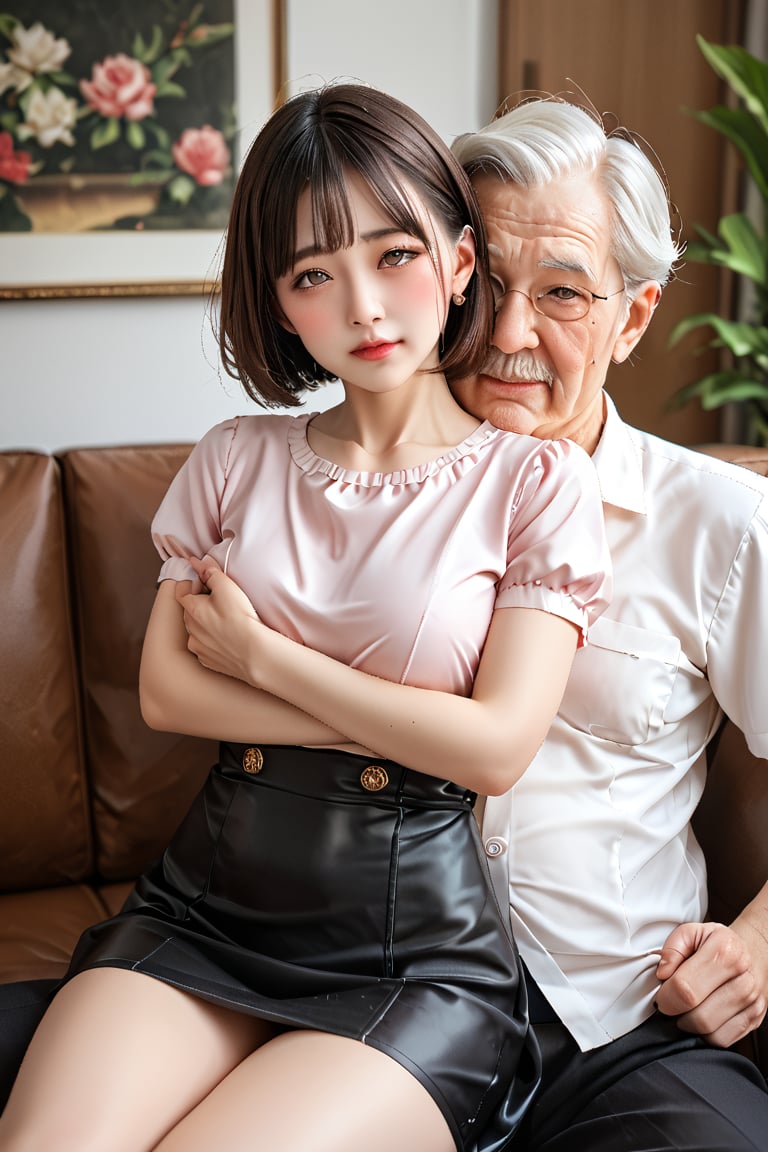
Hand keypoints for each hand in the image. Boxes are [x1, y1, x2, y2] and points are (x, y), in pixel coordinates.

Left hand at [176, 555, 261, 682]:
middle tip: (222, 602)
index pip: (181, 590)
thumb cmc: (240, 619)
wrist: (254, 653)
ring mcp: (198, 647)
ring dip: (207, 625)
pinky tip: (229, 639)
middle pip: (190, 611)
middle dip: (201, 604)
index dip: (193, 584)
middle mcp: (190, 630)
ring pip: (197, 630)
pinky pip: (206, 647)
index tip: (207, 583)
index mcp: (191, 609)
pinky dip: (214, 642)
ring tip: (227, 622)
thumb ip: (210, 571)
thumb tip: (197, 562)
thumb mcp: (226, 586)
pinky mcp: (208, 661)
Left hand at [655, 919, 767, 1047]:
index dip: (666, 998)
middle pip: (699, 1017)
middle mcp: (743, 979)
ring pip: (710, 1032)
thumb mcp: (691, 932)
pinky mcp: (756, 1019)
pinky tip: (702, 1015)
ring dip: (690, 1025)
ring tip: (688, 1007)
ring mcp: (752, 1002)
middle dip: (677, 1014)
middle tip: (673, 1002)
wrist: (752, 951)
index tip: (661, 995)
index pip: (685, 990)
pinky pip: (723, 1040)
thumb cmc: (719, 944)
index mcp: (725, 952)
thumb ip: (672, 948)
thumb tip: (663, 973)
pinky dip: (706, 1034)